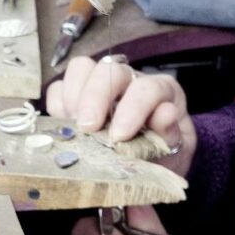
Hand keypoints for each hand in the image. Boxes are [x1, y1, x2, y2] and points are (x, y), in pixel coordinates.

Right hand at [46, 55, 195, 177]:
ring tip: (75, 128)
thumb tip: (165, 113)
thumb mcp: (177, 150)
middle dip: (95, 97)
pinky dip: (57, 107)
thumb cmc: (165, 155)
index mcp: (161, 91)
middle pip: (108, 69)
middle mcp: (130, 80)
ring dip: (73, 97)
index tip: (119, 135)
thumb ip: (171, 133)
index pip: (146, 87)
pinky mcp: (76, 97)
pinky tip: (65, 128)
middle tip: (88, 127)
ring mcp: (100, 85)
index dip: (133, 107)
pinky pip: (58, 89)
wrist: (153, 166)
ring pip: (81, 69)